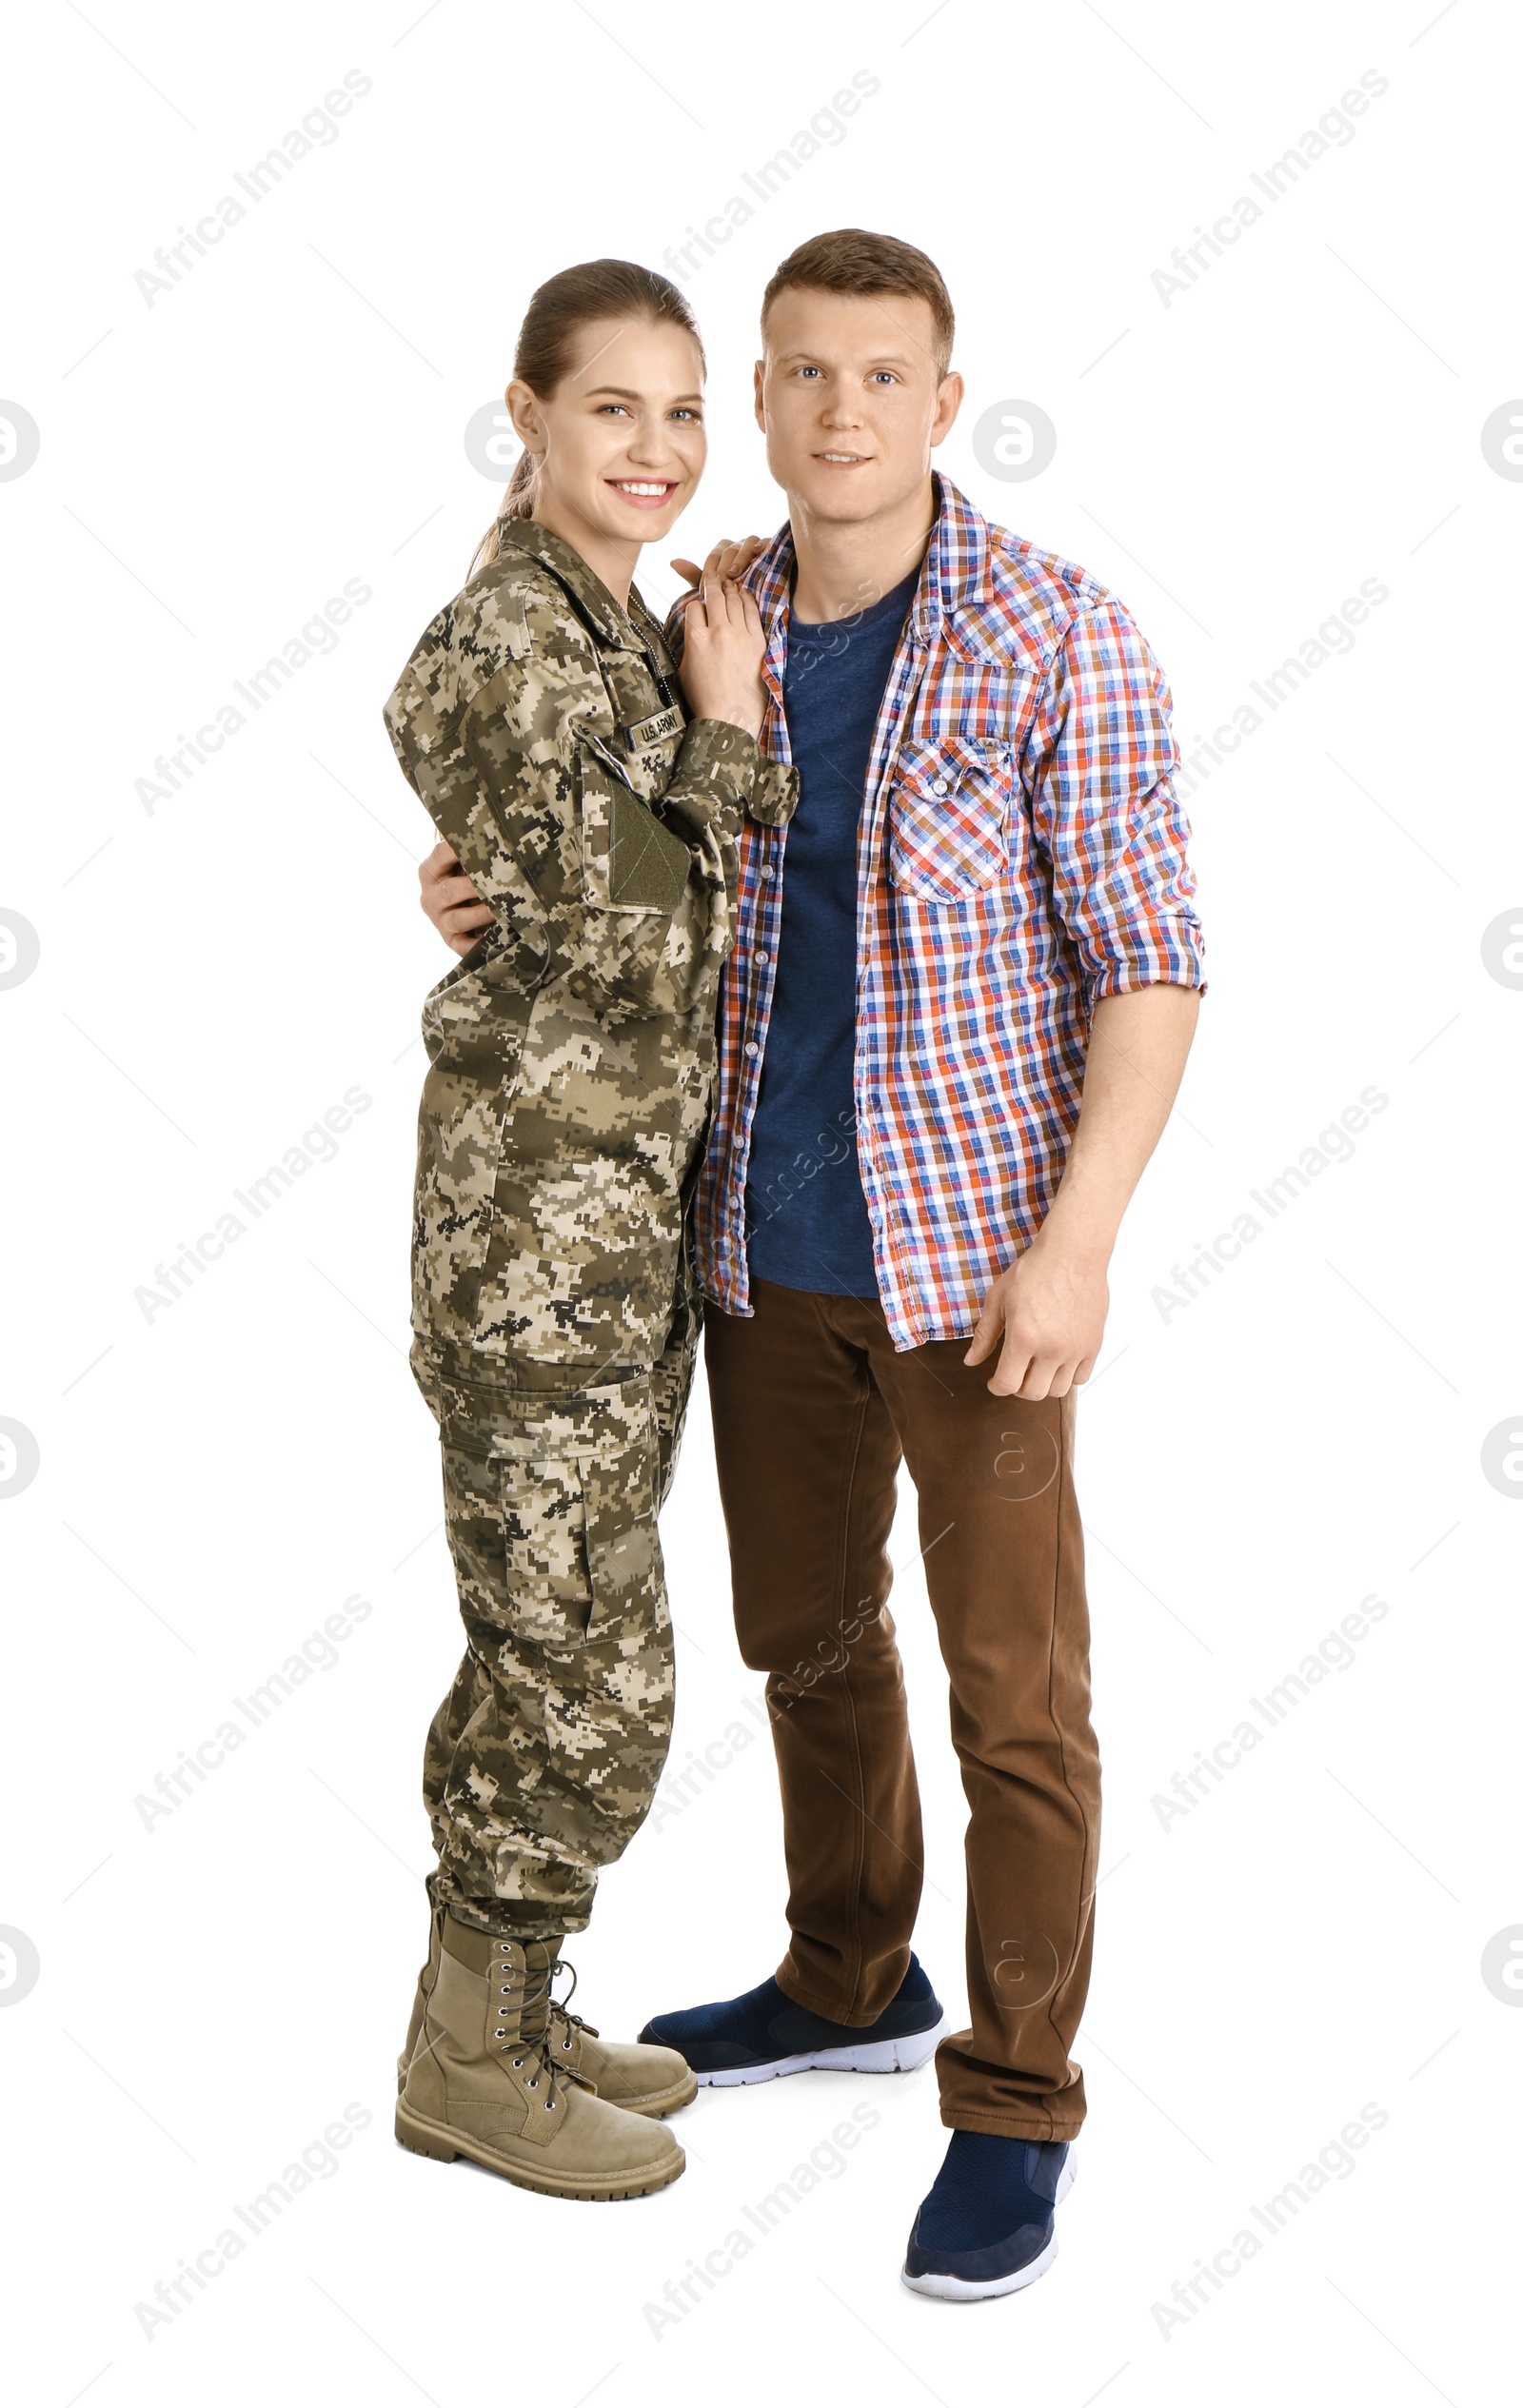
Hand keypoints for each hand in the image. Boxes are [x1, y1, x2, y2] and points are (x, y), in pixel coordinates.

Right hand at [419, 840, 492, 956]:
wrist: (476, 916)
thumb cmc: (475, 879)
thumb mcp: (469, 862)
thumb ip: (473, 847)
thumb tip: (490, 819)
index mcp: (430, 871)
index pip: (441, 855)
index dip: (460, 848)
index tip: (485, 841)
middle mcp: (430, 897)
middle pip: (448, 890)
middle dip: (474, 886)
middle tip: (500, 881)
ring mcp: (440, 921)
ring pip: (457, 919)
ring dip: (480, 914)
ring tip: (501, 908)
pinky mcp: (452, 942)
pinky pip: (464, 946)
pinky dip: (479, 944)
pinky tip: (497, 936)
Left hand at [670, 533, 768, 593]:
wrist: (757, 608)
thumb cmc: (735, 598)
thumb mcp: (714, 590)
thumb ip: (695, 576)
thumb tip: (672, 562)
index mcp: (723, 554)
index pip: (714, 556)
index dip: (708, 571)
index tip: (705, 588)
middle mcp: (738, 547)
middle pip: (728, 550)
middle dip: (722, 567)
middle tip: (720, 583)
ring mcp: (754, 547)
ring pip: (745, 543)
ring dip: (739, 557)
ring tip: (734, 574)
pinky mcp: (770, 548)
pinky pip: (765, 540)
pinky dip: (760, 544)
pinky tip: (757, 552)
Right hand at [677, 570, 765, 739]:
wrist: (730, 719)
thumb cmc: (704, 698)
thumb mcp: (686, 668)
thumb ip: (689, 642)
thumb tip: (693, 626)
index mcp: (696, 639)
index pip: (694, 607)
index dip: (695, 604)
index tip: (698, 604)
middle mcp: (718, 633)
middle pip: (714, 597)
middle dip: (711, 583)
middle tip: (712, 576)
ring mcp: (740, 636)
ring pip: (734, 599)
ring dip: (730, 588)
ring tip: (727, 582)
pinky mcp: (757, 642)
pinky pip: (751, 611)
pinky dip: (747, 599)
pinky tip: (744, 594)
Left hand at [963, 1232, 1109, 1398]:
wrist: (1072, 1253)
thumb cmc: (1035, 1271)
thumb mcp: (998, 1299)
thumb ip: (985, 1334)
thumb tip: (971, 1361)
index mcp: (1024, 1337)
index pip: (1008, 1384)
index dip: (996, 1387)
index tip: (994, 1382)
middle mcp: (1052, 1348)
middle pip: (1033, 1392)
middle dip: (1018, 1387)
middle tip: (1014, 1373)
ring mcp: (1076, 1348)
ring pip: (1059, 1390)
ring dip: (1043, 1384)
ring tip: (1036, 1367)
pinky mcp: (1094, 1344)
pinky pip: (1081, 1378)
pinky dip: (1068, 1376)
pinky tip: (1058, 1361)